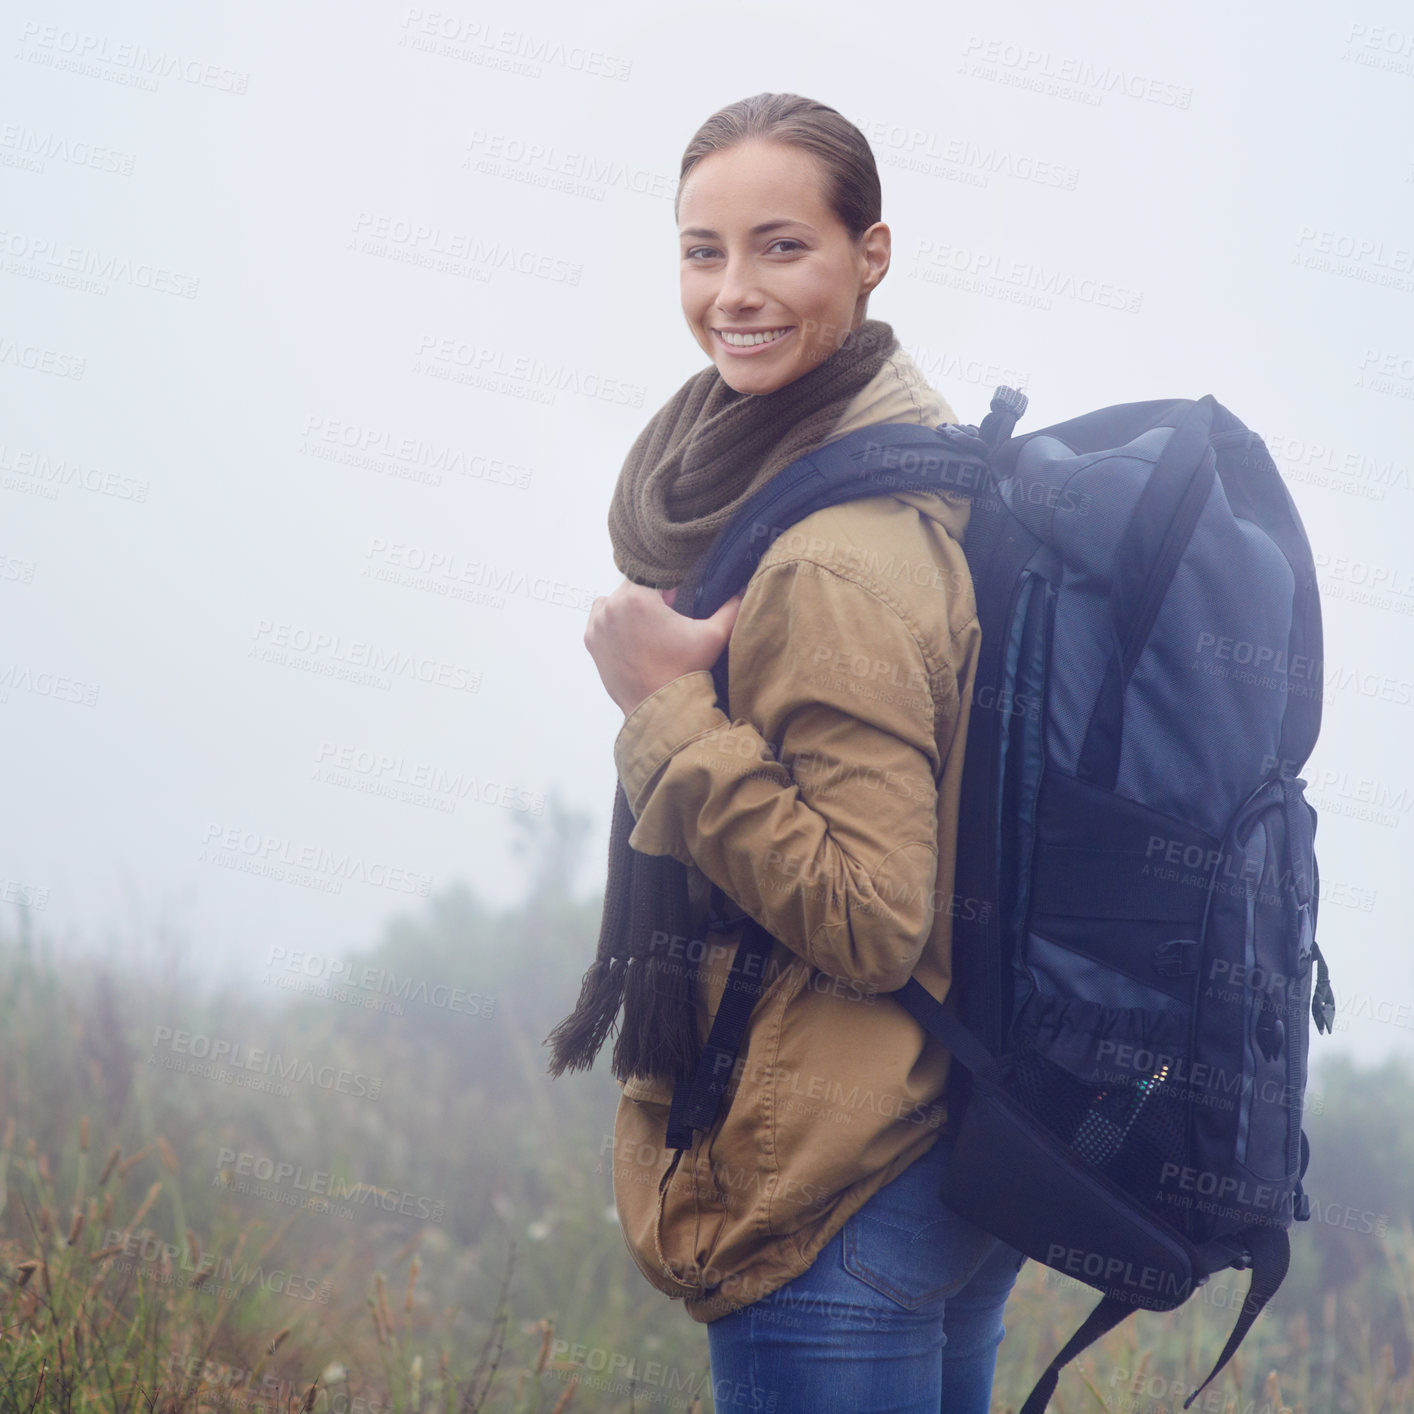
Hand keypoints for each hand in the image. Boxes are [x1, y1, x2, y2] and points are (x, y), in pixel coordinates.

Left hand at [585, 580, 742, 715]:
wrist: (660, 709)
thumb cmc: (685, 671)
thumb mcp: (713, 636)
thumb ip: (731, 607)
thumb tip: (743, 589)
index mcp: (637, 597)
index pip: (653, 576)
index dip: (667, 588)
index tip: (676, 605)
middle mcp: (611, 606)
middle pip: (632, 587)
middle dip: (649, 599)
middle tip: (665, 622)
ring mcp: (598, 625)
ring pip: (614, 601)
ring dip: (629, 608)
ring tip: (647, 631)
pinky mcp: (591, 642)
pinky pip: (600, 619)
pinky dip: (613, 623)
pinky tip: (631, 639)